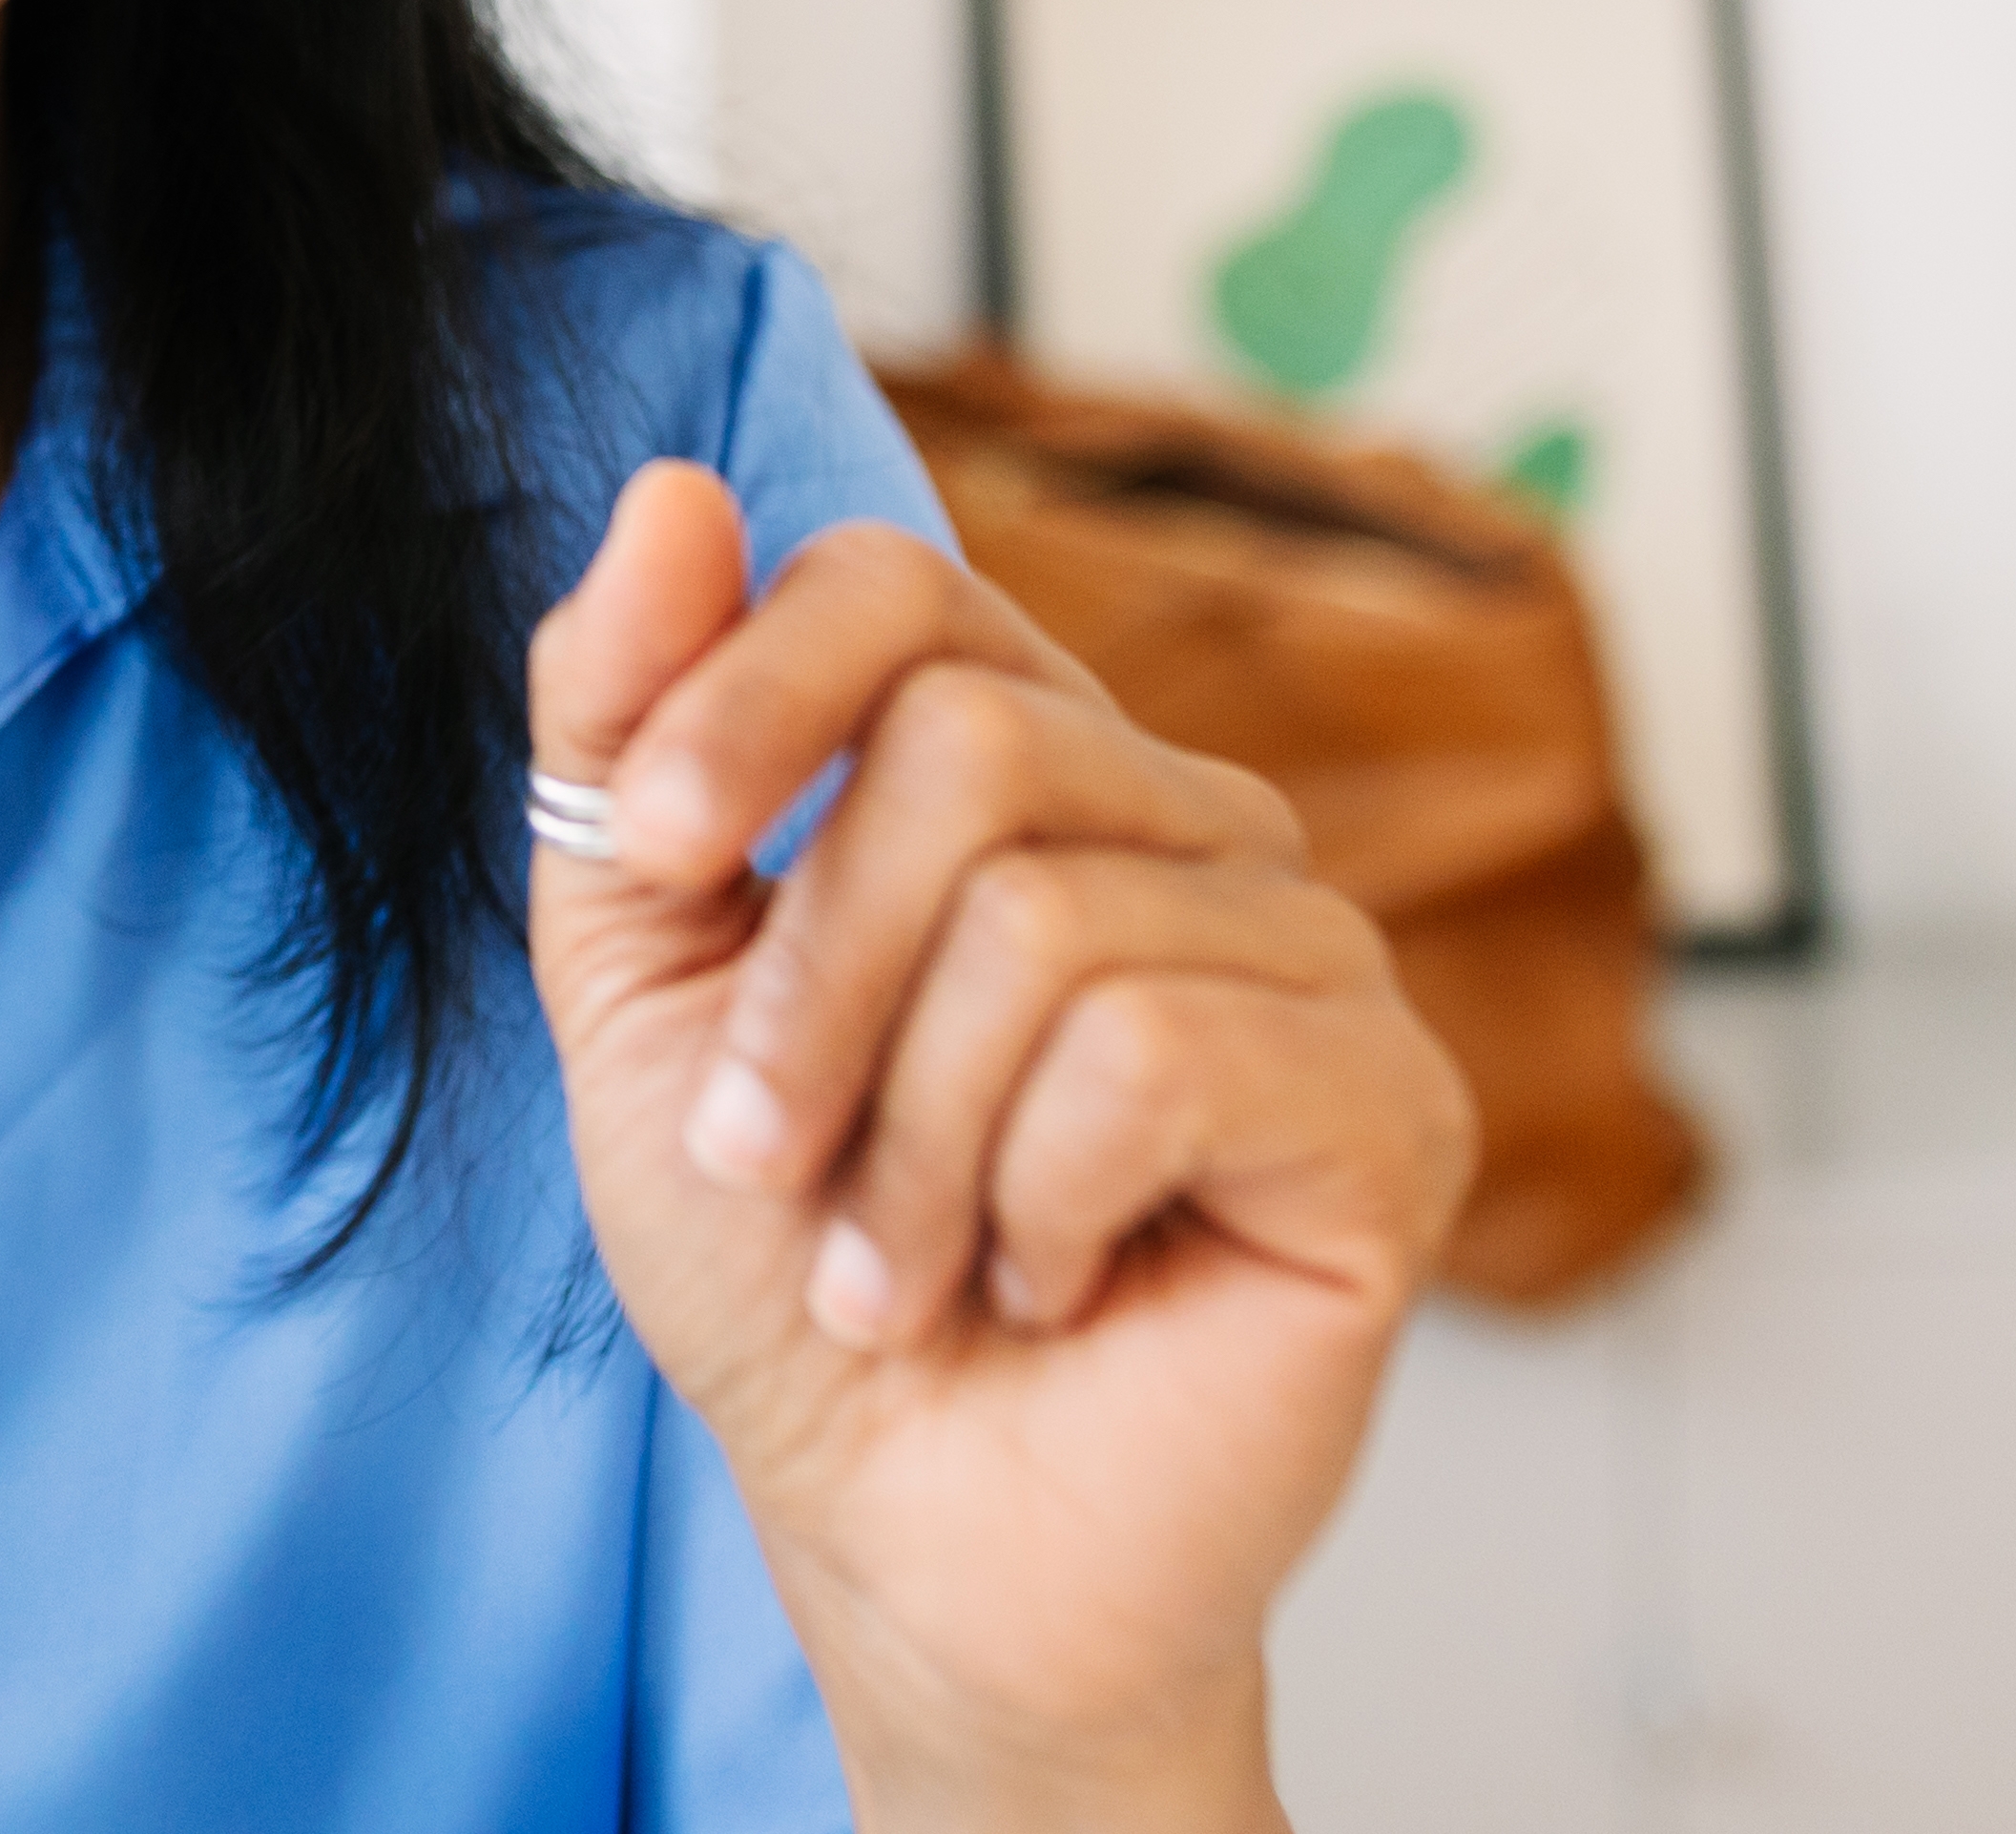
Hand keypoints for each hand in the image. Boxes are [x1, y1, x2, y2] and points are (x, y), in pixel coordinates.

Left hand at [529, 468, 1474, 1832]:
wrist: (901, 1529)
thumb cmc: (779, 1256)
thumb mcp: (640, 981)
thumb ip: (626, 742)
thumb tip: (668, 486)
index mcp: (1018, 763)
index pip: (898, 583)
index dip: (746, 695)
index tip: (653, 850)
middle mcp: (1184, 822)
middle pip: (963, 744)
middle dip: (812, 981)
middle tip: (772, 1156)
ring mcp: (1308, 956)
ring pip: (1046, 920)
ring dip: (905, 1136)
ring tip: (897, 1264)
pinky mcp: (1390, 1107)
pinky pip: (1157, 1057)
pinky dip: (1034, 1200)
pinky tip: (1047, 1282)